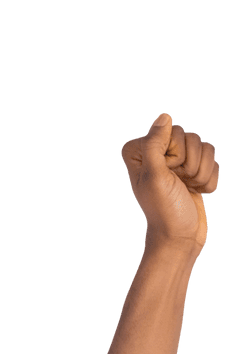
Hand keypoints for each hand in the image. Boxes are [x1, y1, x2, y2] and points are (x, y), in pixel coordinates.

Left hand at [121, 113, 219, 252]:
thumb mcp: (154, 177)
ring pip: (205, 146)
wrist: (180, 237)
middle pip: (190, 136)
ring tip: (188, 188)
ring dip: (201, 172)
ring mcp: (177, 161)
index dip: (174, 153)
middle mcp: (157, 153)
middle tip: (178, 183)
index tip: (165, 174)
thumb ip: (154, 145)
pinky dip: (208, 179)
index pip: (170, 130)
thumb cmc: (164, 210)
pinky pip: (213, 160)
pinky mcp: (193, 170)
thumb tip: (164, 116)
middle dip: (190, 163)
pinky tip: (196, 192)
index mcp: (140, 151)